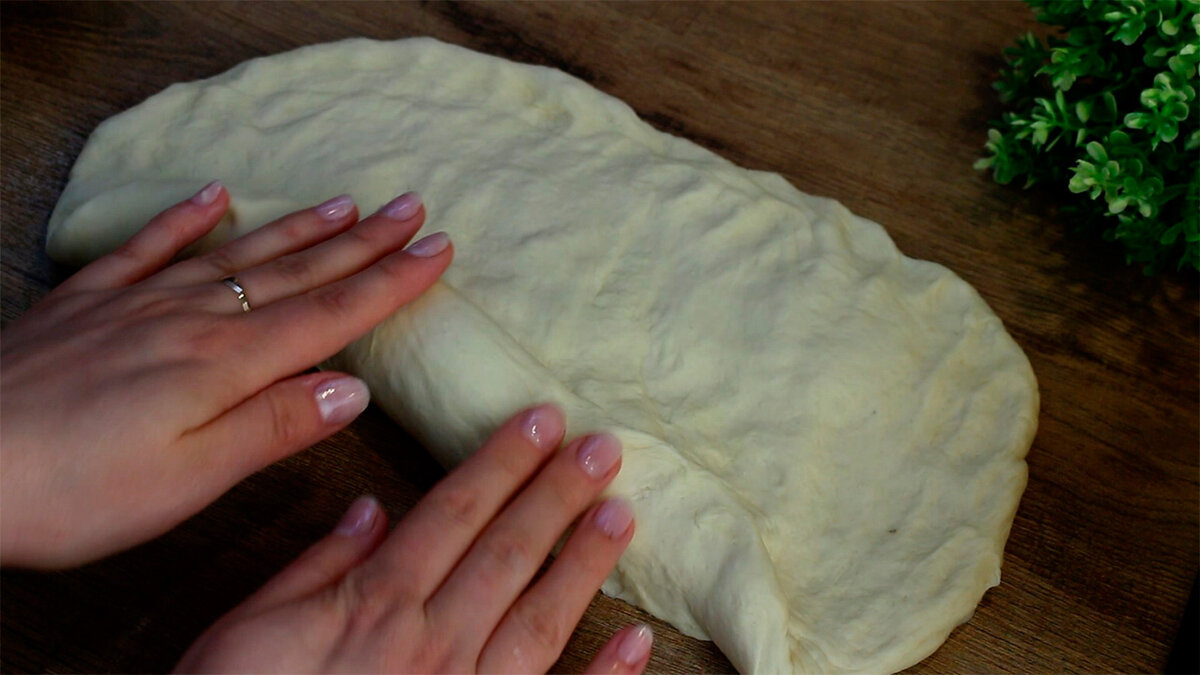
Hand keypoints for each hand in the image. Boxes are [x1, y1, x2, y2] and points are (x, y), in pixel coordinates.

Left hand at [1, 182, 450, 566]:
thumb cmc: (73, 489)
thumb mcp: (189, 478)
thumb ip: (272, 427)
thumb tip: (353, 390)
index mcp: (225, 364)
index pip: (330, 316)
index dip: (390, 282)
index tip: (438, 250)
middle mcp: (192, 319)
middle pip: (295, 273)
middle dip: (362, 242)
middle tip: (411, 207)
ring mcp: (138, 302)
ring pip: (237, 253)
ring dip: (297, 228)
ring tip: (344, 202)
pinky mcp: (86, 303)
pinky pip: (147, 247)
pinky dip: (185, 219)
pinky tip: (213, 197)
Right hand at [176, 404, 650, 673]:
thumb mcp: (246, 628)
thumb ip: (314, 568)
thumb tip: (371, 509)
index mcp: (375, 605)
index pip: (454, 513)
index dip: (502, 462)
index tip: (541, 420)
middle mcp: (431, 643)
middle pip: (506, 552)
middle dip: (557, 494)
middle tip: (604, 447)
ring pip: (539, 618)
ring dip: (584, 563)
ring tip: (622, 514)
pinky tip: (638, 639)